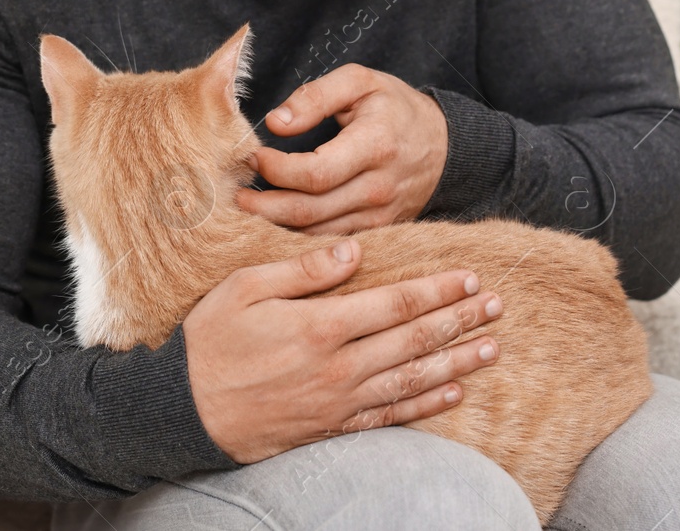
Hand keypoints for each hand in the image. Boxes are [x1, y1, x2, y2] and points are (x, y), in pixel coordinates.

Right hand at [183, 238, 501, 462]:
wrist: (182, 412)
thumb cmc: (208, 342)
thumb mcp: (244, 288)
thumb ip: (303, 270)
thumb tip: (354, 251)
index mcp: (320, 326)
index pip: (396, 304)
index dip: (437, 290)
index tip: (469, 278)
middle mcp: (339, 367)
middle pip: (415, 340)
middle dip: (460, 321)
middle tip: (497, 306)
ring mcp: (339, 402)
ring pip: (413, 380)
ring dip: (457, 363)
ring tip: (492, 348)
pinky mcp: (332, 427)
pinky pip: (390, 416)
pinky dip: (426, 405)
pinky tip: (453, 393)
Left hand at [238, 64, 447, 233]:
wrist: (445, 147)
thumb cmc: (395, 108)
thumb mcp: (360, 82)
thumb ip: (315, 96)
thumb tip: (275, 122)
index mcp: (375, 145)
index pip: (314, 173)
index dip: (276, 170)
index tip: (254, 156)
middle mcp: (378, 187)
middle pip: (308, 211)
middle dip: (263, 206)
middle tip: (235, 195)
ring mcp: (380, 215)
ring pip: (315, 232)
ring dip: (276, 224)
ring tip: (249, 207)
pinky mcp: (377, 231)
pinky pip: (329, 240)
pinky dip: (299, 235)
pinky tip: (277, 220)